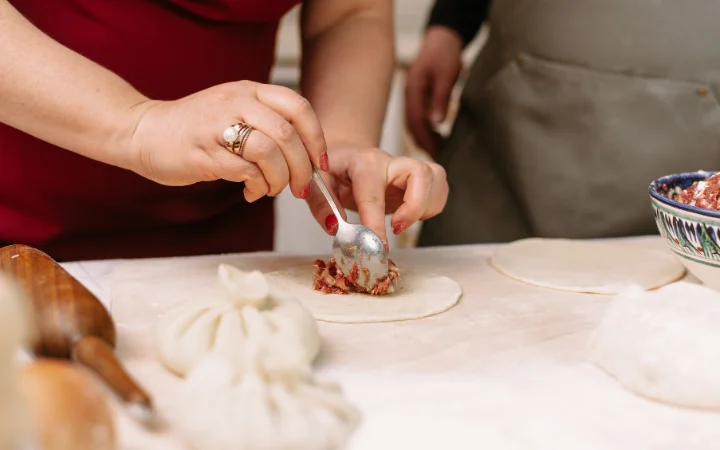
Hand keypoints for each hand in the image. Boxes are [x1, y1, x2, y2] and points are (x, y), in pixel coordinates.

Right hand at [128, 81, 328, 201]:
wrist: (144, 131)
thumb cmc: (195, 127)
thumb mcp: (235, 110)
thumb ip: (268, 123)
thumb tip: (306, 156)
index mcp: (249, 91)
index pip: (299, 107)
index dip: (316, 138)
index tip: (319, 162)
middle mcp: (236, 103)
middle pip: (288, 135)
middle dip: (302, 168)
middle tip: (301, 187)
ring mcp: (219, 126)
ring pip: (269, 153)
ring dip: (279, 180)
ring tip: (271, 189)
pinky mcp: (205, 153)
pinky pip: (246, 172)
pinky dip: (257, 188)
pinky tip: (250, 192)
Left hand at [305, 143, 448, 243]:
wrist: (344, 155)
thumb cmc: (331, 170)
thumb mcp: (317, 184)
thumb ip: (322, 205)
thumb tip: (335, 228)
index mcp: (364, 163)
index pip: (374, 194)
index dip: (376, 224)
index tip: (377, 247)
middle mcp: (391, 161)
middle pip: (420, 174)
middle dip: (415, 206)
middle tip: (397, 228)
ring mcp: (408, 168)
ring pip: (436, 179)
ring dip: (426, 207)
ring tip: (403, 223)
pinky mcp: (420, 178)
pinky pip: (440, 188)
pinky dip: (432, 206)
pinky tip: (412, 216)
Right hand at [405, 26, 462, 157]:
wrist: (441, 37)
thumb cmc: (444, 53)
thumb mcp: (446, 74)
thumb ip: (440, 98)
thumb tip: (436, 123)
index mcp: (413, 90)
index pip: (415, 121)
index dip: (424, 139)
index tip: (434, 153)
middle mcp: (409, 95)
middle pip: (412, 125)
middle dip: (423, 142)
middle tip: (436, 158)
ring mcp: (412, 95)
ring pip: (414, 122)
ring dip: (423, 137)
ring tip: (436, 151)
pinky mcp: (418, 95)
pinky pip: (418, 116)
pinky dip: (425, 128)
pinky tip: (435, 135)